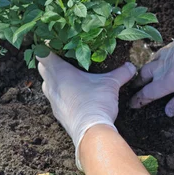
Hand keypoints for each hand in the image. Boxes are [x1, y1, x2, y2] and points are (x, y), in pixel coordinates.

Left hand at [38, 53, 136, 168]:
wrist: (91, 133)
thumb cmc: (96, 103)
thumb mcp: (111, 84)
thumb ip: (121, 73)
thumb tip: (132, 66)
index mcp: (59, 72)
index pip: (42, 53)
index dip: (45, 46)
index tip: (54, 41)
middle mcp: (51, 85)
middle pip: (42, 67)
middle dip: (50, 61)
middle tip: (64, 56)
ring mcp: (52, 100)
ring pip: (47, 83)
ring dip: (54, 78)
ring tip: (68, 74)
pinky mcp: (57, 112)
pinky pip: (54, 97)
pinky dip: (60, 92)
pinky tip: (73, 93)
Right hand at [130, 11, 173, 115]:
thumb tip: (166, 111)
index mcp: (172, 79)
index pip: (150, 91)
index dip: (140, 99)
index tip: (131, 104)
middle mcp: (168, 63)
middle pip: (147, 74)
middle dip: (138, 83)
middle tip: (133, 89)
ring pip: (153, 60)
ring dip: (146, 69)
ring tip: (143, 75)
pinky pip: (163, 51)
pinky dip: (157, 57)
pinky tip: (161, 58)